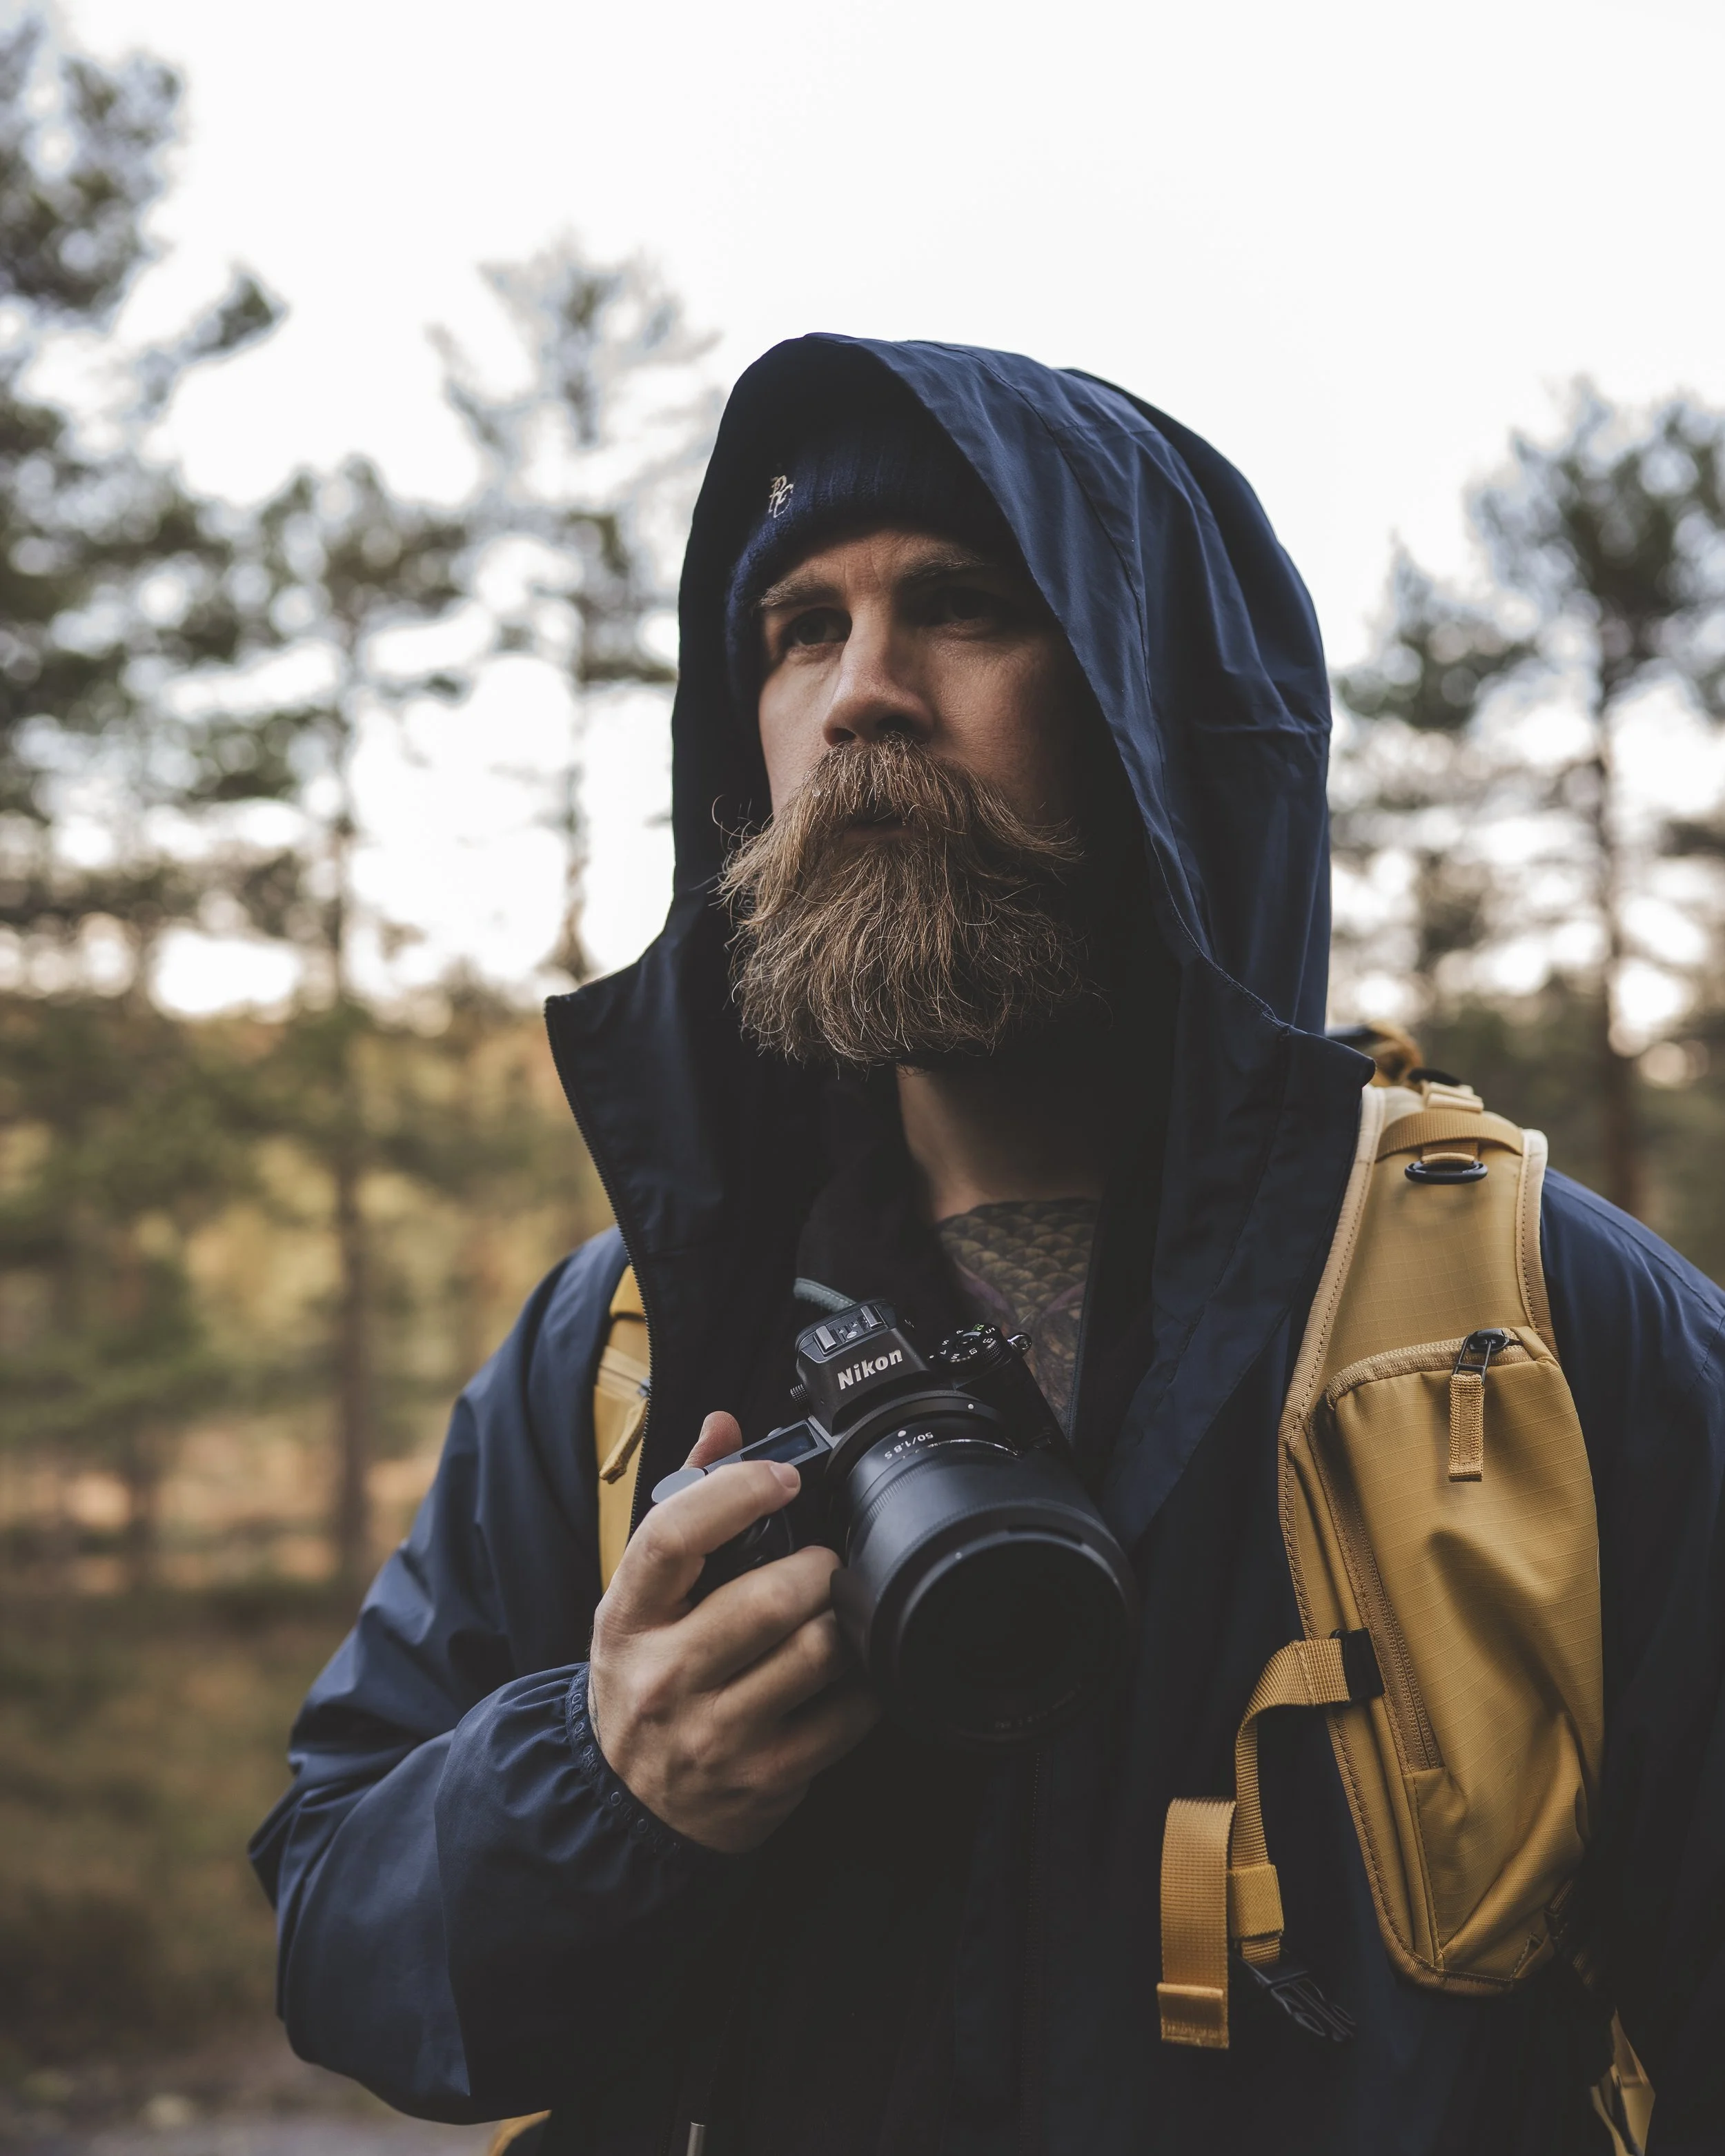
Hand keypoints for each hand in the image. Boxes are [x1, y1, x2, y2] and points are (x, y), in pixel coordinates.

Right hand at [587, 1410, 878, 1852]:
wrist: (625, 1804)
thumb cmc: (643, 1680)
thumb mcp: (640, 1599)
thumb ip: (682, 1506)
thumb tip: (723, 1426)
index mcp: (629, 1618)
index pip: (672, 1538)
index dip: (736, 1493)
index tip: (781, 1477)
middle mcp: (666, 1677)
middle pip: (769, 1599)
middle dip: (817, 1567)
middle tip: (822, 1563)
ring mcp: (717, 1734)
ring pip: (817, 1652)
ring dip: (844, 1619)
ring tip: (835, 1610)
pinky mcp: (766, 1778)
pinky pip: (847, 1714)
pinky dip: (865, 1681)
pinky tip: (849, 1668)